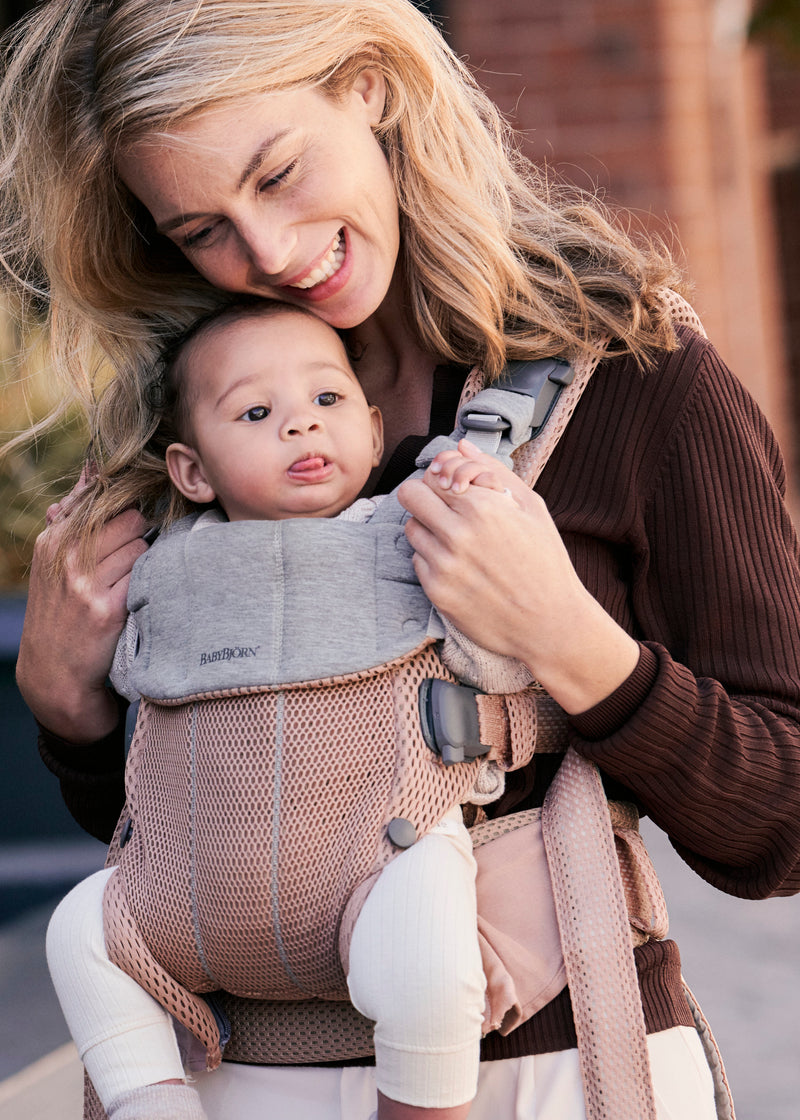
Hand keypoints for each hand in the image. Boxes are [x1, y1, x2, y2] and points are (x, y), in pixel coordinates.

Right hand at [16, 470, 148, 740]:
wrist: (55, 676)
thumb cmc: (64, 611)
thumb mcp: (57, 561)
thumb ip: (78, 513)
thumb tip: (94, 464)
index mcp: (53, 540)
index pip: (100, 498)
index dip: (127, 504)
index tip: (137, 515)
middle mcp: (66, 557)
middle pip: (129, 518)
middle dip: (141, 533)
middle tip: (137, 557)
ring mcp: (84, 583)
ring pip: (141, 545)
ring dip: (147, 559)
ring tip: (132, 582)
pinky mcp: (106, 609)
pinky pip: (145, 574)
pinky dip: (151, 582)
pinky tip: (140, 596)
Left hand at [397, 440, 638, 713]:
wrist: (550, 623)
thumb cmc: (546, 561)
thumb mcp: (531, 508)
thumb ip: (493, 471)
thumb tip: (461, 446)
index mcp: (482, 507)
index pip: (434, 475)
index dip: (442, 481)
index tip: (451, 491)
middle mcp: (457, 533)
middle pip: (410, 495)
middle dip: (424, 497)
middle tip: (444, 510)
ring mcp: (444, 564)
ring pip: (411, 528)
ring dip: (428, 530)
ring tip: (458, 542)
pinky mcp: (436, 592)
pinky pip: (417, 561)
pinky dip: (432, 560)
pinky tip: (460, 568)